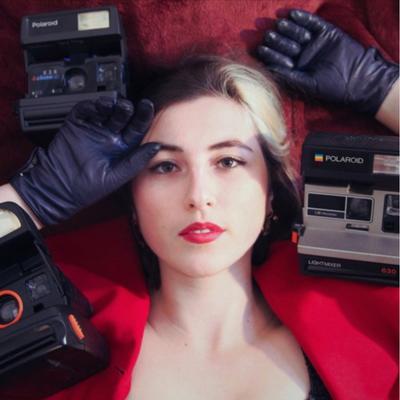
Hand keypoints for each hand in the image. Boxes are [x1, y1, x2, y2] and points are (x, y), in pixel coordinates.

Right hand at [11, 97, 159, 224]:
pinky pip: (84, 110)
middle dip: (126, 109)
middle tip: (127, 106)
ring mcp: (94, 129)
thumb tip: (158, 147)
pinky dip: (91, 106)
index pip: (136, 128)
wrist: (61, 188)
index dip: (143, 117)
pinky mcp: (77, 124)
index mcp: (123, 147)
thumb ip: (137, 161)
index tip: (147, 106)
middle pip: (122, 116)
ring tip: (112, 104)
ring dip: (110, 104)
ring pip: (105, 110)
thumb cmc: (90, 187)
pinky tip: (97, 106)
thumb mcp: (117, 176)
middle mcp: (110, 136)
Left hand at [258, 9, 398, 113]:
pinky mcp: (326, 32)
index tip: (260, 49)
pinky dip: (303, 18)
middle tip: (268, 35)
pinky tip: (292, 15)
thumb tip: (270, 71)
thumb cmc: (332, 88)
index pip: (279, 59)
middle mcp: (302, 55)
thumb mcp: (308, 84)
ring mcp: (314, 43)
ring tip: (279, 25)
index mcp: (296, 69)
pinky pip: (312, 23)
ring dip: (288, 28)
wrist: (359, 79)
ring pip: (297, 33)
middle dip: (277, 40)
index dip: (270, 55)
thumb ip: (289, 77)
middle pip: (286, 45)